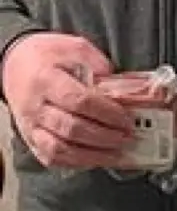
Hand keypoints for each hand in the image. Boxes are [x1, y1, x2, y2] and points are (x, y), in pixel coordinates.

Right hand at [0, 32, 134, 167]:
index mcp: (47, 79)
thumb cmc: (48, 55)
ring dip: (92, 155)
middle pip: (71, 129)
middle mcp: (35, 106)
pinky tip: (96, 160)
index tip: (127, 119)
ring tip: (118, 154)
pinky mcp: (30, 138)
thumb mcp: (76, 47)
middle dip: (104, 137)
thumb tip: (122, 87)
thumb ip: (99, 66)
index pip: (79, 101)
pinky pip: (50, 157)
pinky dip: (74, 163)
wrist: (14, 64)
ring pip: (59, 149)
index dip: (106, 113)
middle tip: (128, 138)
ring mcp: (30, 126)